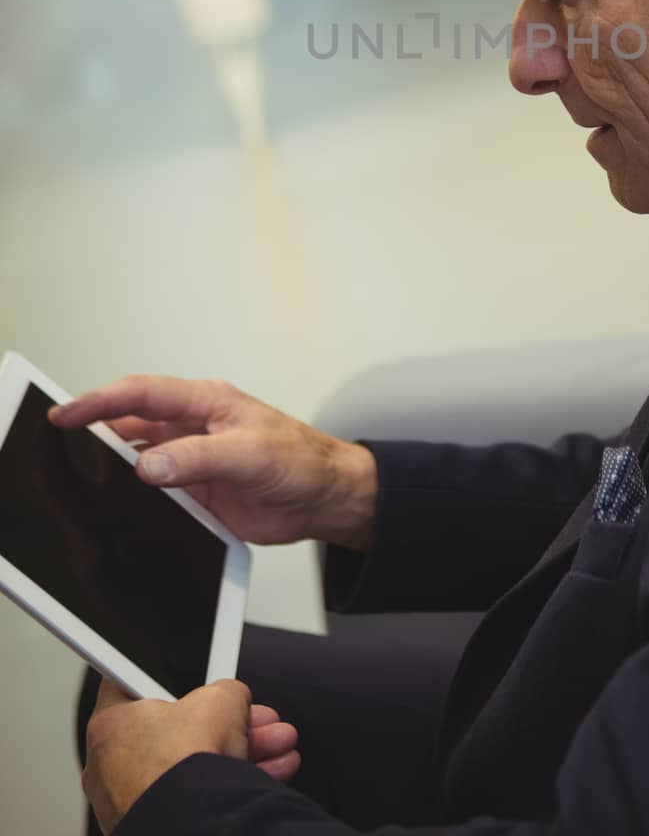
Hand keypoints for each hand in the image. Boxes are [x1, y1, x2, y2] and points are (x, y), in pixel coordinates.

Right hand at [49, 376, 378, 550]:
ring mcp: (193, 462)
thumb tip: (148, 465)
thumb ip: (198, 458)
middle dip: (95, 434)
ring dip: (113, 471)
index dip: (100, 401)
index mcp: (205, 403)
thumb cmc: (303, 460)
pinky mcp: (197, 494)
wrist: (328, 499)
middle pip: (132, 426)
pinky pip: (155, 496)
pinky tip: (118, 513)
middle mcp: (193, 428)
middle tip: (59, 448)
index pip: (142, 394)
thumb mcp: (251, 453)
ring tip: (80, 484)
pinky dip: (135, 502)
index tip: (66, 414)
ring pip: (138, 462)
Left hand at [84, 676, 299, 834]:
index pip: (135, 689)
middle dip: (229, 724)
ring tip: (276, 750)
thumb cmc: (183, 763)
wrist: (188, 822)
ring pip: (193, 766)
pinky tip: (266, 775)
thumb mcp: (220, 700)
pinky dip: (225, 786)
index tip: (193, 680)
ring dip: (239, 753)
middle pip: (180, 730)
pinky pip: (193, 796)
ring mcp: (130, 801)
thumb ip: (226, 691)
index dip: (170, 680)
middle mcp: (112, 765)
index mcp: (111, 724)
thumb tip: (235, 699)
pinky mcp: (153, 825)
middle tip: (255, 721)